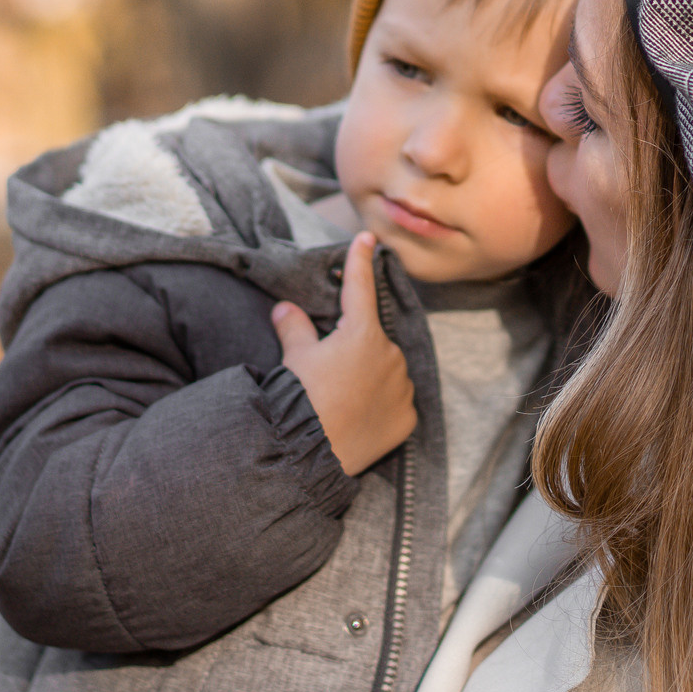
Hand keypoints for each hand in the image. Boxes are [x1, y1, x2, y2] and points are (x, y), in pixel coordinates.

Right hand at [271, 232, 416, 475]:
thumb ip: (294, 328)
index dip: (360, 261)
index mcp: (362, 333)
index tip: (367, 239)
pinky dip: (381, 405)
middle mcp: (391, 355)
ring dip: (370, 377)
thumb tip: (284, 308)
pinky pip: (396, 402)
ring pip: (388, 372)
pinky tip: (359, 418)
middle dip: (355, 350)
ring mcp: (403, 387)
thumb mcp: (295, 359)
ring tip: (341, 401)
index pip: (360, 288)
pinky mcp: (408, 417)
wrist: (314, 452)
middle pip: (373, 342)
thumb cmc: (302, 398)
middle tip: (329, 375)